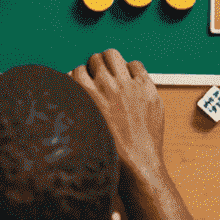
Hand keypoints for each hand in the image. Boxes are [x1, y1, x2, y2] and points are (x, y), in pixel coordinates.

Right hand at [70, 48, 163, 179]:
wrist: (137, 165)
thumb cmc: (110, 153)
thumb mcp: (84, 129)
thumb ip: (78, 107)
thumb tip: (73, 94)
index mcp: (87, 96)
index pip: (77, 70)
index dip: (81, 76)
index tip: (86, 82)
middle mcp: (106, 86)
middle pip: (95, 58)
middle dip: (96, 66)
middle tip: (100, 77)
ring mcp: (128, 85)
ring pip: (113, 54)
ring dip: (111, 62)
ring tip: (114, 73)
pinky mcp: (146, 88)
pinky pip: (137, 64)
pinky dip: (132, 69)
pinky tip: (132, 81)